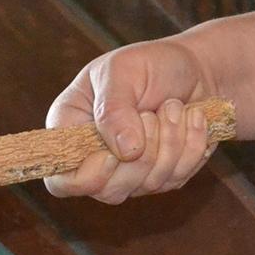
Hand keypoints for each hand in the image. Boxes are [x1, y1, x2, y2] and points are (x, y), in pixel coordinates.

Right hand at [43, 40, 218, 204]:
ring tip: (174, 106)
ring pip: (148, 184)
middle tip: (152, 111)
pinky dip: (191, 143)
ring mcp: (130, 173)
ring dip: (170, 140)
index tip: (112, 154)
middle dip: (143, 149)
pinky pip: (178, 177)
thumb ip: (114, 108)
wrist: (193, 69)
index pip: (61, 180)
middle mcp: (95, 159)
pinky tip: (192, 118)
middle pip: (109, 189)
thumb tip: (124, 151)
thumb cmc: (149, 65)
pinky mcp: (162, 177)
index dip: (87, 177)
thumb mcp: (122, 70)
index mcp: (70, 129)